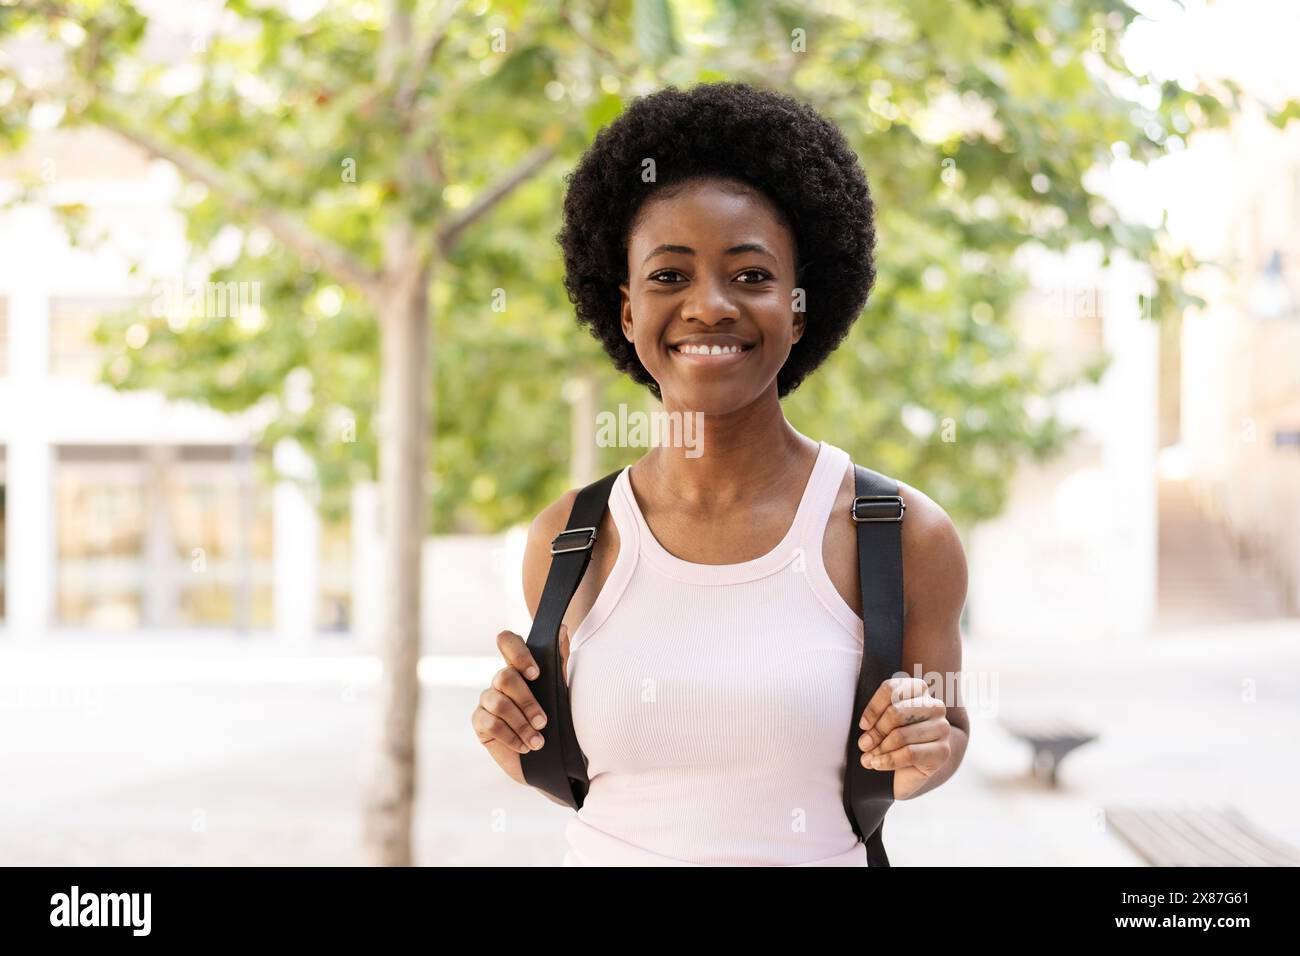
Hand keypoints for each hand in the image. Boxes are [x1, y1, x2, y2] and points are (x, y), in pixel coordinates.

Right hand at [470, 624, 570, 785]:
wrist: (551, 761)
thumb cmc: (557, 722)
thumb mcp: (562, 693)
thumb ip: (559, 663)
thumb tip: (562, 629)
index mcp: (520, 667)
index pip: (507, 642)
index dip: (517, 653)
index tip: (536, 674)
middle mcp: (501, 681)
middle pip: (504, 676)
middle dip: (527, 701)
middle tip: (543, 721)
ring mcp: (488, 701)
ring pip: (497, 702)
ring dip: (521, 723)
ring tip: (538, 741)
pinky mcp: (481, 723)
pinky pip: (489, 723)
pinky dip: (510, 736)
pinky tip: (524, 747)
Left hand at [856, 676, 951, 800]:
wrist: (911, 767)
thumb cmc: (894, 738)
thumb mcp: (882, 722)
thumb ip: (875, 721)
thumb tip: (867, 737)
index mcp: (919, 689)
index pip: (891, 689)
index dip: (873, 708)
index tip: (863, 725)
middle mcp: (935, 706)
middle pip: (895, 713)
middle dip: (875, 732)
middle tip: (864, 744)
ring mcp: (942, 728)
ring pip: (901, 736)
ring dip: (880, 749)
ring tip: (869, 757)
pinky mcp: (943, 751)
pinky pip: (909, 754)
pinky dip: (888, 760)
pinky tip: (877, 764)